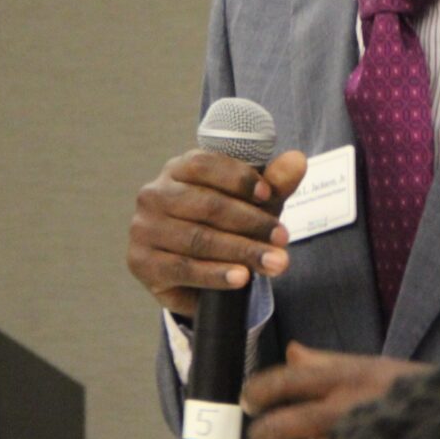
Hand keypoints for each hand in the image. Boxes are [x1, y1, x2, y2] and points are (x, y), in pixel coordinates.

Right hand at [127, 148, 308, 316]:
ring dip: (241, 251)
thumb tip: (298, 160)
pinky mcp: (141, 262)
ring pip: (198, 238)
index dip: (239, 178)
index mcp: (178, 168)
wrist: (196, 272)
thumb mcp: (251, 203)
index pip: (205, 164)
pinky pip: (183, 268)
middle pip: (207, 205)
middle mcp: (154, 194)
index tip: (269, 195)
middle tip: (283, 238)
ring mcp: (144, 228)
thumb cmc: (225, 224)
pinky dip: (216, 274)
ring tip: (274, 263)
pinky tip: (241, 278)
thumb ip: (273, 182)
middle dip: (251, 222)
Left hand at [241, 342, 428, 438]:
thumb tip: (292, 352)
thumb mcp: (372, 368)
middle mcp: (344, 409)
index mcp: (346, 379)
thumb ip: (327, 362)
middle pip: (279, 428)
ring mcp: (353, 433)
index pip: (284, 382)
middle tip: (259, 435)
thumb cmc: (415, 393)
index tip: (250, 401)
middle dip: (262, 435)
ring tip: (299, 437)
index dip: (257, 392)